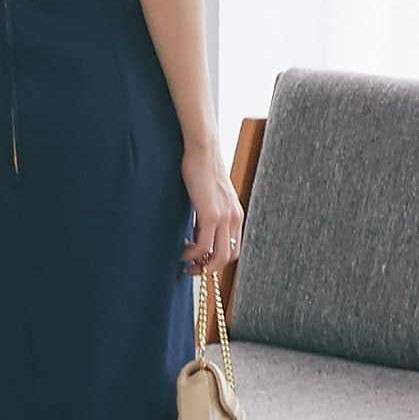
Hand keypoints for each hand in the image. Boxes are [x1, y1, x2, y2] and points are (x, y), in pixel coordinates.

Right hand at [179, 140, 243, 277]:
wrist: (203, 150)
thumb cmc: (203, 167)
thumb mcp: (212, 194)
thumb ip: (210, 211)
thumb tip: (197, 228)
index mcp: (236, 214)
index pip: (234, 247)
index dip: (218, 259)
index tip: (202, 261)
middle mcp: (234, 218)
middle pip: (228, 256)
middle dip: (210, 268)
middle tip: (193, 269)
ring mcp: (224, 218)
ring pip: (218, 256)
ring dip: (201, 265)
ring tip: (185, 263)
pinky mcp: (211, 215)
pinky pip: (203, 245)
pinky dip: (192, 253)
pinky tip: (182, 251)